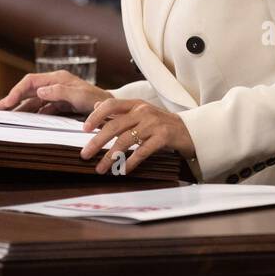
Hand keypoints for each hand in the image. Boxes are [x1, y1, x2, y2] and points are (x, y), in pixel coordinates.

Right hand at [0, 70, 109, 115]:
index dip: (16, 92)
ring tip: (7, 116)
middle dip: (12, 100)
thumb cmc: (97, 100)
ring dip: (19, 108)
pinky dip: (31, 114)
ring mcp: (56, 95)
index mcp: (57, 78)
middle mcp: (54, 84)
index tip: (6, 103)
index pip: (30, 82)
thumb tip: (39, 91)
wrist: (110, 110)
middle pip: (28, 91)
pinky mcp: (59, 104)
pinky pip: (41, 109)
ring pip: (33, 101)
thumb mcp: (80, 95)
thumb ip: (59, 92)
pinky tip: (23, 120)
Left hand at [80, 98, 195, 175]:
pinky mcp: (163, 137)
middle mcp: (143, 111)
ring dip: (110, 157)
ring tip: (101, 168)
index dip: (96, 115)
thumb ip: (120, 113)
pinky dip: (130, 162)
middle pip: (114, 125)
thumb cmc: (161, 125)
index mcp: (136, 104)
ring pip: (125, 140)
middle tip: (85, 155)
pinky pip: (142, 151)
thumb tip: (95, 108)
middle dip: (97, 141)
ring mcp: (154, 124)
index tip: (84, 129)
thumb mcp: (141, 114)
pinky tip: (123, 170)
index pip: (111, 104)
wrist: (190, 131)